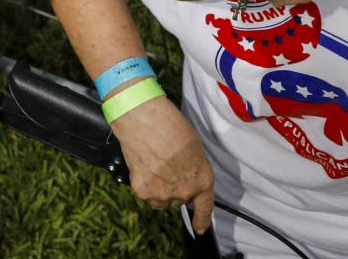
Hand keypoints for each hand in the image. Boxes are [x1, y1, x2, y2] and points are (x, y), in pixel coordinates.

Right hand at [112, 95, 214, 232]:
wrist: (143, 119)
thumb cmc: (169, 125)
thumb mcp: (194, 146)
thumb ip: (193, 167)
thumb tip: (187, 173)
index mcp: (202, 179)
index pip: (205, 207)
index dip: (202, 219)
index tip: (200, 228)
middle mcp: (185, 191)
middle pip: (179, 199)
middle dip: (174, 187)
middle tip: (166, 166)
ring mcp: (163, 193)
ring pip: (161, 200)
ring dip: (158, 189)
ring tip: (153, 165)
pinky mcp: (143, 191)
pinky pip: (145, 194)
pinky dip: (142, 183)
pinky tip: (142, 165)